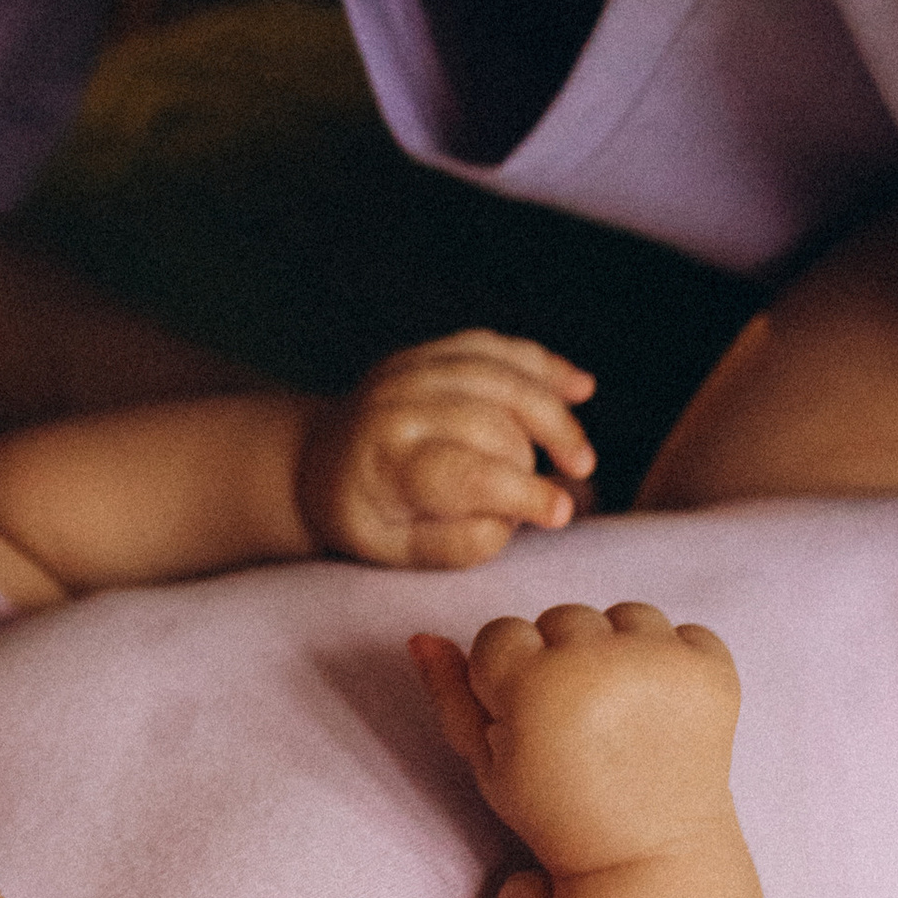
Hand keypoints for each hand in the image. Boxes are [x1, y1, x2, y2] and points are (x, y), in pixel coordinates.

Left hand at [297, 331, 594, 565]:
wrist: (316, 458)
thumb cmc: (362, 513)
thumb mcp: (392, 549)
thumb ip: (453, 544)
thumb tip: (510, 521)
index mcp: (382, 457)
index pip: (463, 471)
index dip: (519, 492)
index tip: (559, 514)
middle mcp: (395, 402)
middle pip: (490, 422)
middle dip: (530, 461)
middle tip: (552, 499)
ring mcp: (412, 368)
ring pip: (500, 376)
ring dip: (551, 413)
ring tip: (581, 459)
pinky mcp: (430, 351)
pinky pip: (495, 348)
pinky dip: (541, 365)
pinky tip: (581, 387)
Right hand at [412, 599, 739, 873]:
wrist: (649, 855)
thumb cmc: (557, 813)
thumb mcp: (488, 764)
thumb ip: (450, 696)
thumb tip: (421, 636)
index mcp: (534, 688)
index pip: (501, 632)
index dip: (509, 676)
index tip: (528, 718)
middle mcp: (598, 665)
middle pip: (563, 616)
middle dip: (564, 656)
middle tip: (579, 719)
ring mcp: (662, 666)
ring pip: (626, 614)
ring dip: (621, 650)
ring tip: (623, 710)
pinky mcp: (714, 672)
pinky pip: (685, 631)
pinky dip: (676, 662)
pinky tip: (663, 709)